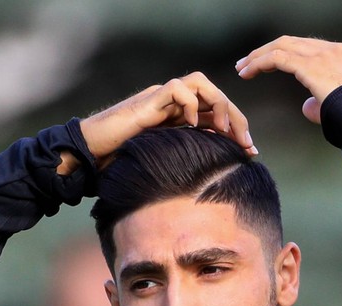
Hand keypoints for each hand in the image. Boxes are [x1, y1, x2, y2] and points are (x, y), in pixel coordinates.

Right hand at [78, 72, 256, 168]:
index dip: (237, 129)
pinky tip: (193, 126)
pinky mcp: (148, 100)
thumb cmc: (120, 164)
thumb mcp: (162, 166)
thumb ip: (184, 167)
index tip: (251, 153)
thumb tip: (211, 187)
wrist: (90, 153)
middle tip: (247, 145)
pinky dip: (191, 104)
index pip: (216, 113)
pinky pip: (178, 88)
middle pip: (214, 96)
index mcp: (178, 118)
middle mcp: (172, 104)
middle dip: (237, 118)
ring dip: (219, 105)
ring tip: (225, 131)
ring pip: (200, 83)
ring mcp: (160, 99)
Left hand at [235, 36, 341, 123]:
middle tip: (248, 63)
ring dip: (259, 56)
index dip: (287, 55)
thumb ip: (321, 102)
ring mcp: (323, 55)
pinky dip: (260, 63)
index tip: (270, 65)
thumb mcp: (340, 106)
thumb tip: (307, 105)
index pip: (309, 49)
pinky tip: (248, 72)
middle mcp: (334, 50)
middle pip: (293, 42)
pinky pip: (278, 58)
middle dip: (267, 51)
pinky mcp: (311, 65)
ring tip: (242, 67)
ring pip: (282, 45)